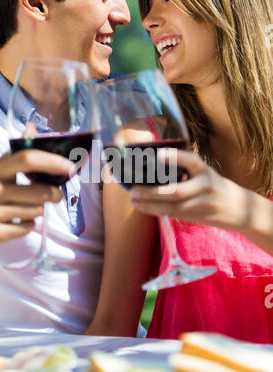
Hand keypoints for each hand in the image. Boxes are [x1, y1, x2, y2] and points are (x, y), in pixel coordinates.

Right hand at [0, 150, 72, 248]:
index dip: (52, 161)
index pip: (27, 159)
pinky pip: (27, 229)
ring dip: (39, 210)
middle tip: (56, 194)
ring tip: (30, 208)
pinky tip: (18, 221)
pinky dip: (28, 226)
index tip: (69, 167)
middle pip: (38, 191)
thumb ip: (16, 153)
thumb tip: (32, 127)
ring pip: (35, 212)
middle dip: (54, 194)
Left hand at [131, 149, 253, 231]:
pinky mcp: (198, 217)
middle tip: (133, 191)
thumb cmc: (214, 186)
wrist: (238, 208)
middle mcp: (205, 186)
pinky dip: (158, 211)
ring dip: (150, 205)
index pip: (192, 161)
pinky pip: (174, 214)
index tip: (159, 155)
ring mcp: (202, 203)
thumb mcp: (205, 173)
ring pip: (173, 207)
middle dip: (152, 192)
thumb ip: (185, 169)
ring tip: (134, 201)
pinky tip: (144, 208)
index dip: (176, 157)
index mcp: (205, 170)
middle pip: (177, 191)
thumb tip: (153, 166)